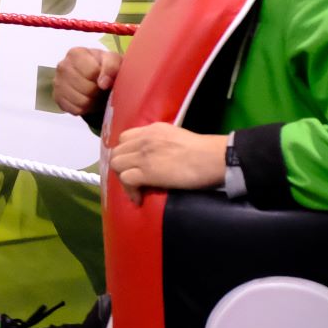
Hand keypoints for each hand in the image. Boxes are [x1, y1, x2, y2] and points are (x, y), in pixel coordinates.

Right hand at [53, 46, 121, 116]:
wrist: (93, 74)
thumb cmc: (103, 65)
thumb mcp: (113, 60)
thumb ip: (111, 66)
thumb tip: (103, 83)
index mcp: (75, 53)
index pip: (91, 72)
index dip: (102, 79)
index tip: (105, 78)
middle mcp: (62, 66)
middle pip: (86, 88)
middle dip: (98, 91)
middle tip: (101, 89)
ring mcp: (57, 83)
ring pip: (81, 102)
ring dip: (93, 102)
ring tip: (96, 95)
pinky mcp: (57, 98)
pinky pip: (75, 110)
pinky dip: (85, 108)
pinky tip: (87, 100)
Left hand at [108, 123, 229, 200]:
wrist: (211, 157)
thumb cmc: (203, 150)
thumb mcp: (177, 137)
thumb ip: (162, 142)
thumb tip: (159, 157)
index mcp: (153, 129)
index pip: (125, 138)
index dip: (126, 152)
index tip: (133, 163)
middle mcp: (144, 139)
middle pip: (117, 152)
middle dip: (122, 167)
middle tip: (133, 178)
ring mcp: (143, 155)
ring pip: (116, 164)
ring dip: (123, 178)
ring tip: (135, 188)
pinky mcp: (146, 172)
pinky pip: (125, 180)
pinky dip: (130, 191)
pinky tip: (139, 198)